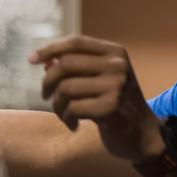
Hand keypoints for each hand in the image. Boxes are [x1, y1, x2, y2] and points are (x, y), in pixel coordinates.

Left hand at [30, 35, 164, 163]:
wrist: (144, 134)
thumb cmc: (118, 106)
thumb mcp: (102, 80)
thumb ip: (78, 68)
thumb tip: (44, 61)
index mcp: (115, 52)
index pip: (75, 42)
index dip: (50, 49)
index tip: (31, 60)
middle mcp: (117, 65)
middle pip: (65, 65)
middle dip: (48, 82)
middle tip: (47, 96)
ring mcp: (115, 85)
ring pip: (65, 88)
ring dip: (57, 105)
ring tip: (64, 114)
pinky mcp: (111, 107)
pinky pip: (73, 108)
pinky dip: (67, 119)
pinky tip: (74, 125)